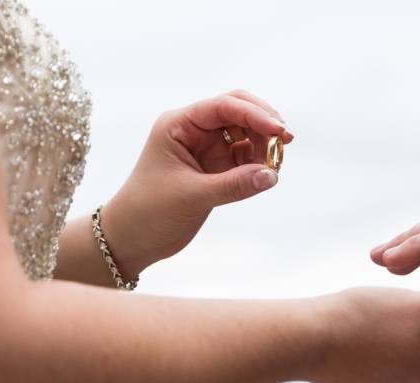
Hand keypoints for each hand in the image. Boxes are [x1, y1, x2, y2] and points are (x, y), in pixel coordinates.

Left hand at [100, 90, 292, 279]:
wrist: (133, 239)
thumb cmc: (149, 211)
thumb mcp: (192, 197)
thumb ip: (233, 185)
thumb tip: (272, 176)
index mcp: (179, 124)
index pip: (223, 106)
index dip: (255, 114)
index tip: (279, 131)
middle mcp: (194, 131)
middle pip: (239, 111)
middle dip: (264, 123)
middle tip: (286, 141)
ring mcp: (207, 149)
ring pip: (247, 133)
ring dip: (264, 145)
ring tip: (275, 166)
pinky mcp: (216, 168)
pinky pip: (246, 157)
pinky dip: (260, 163)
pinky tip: (266, 175)